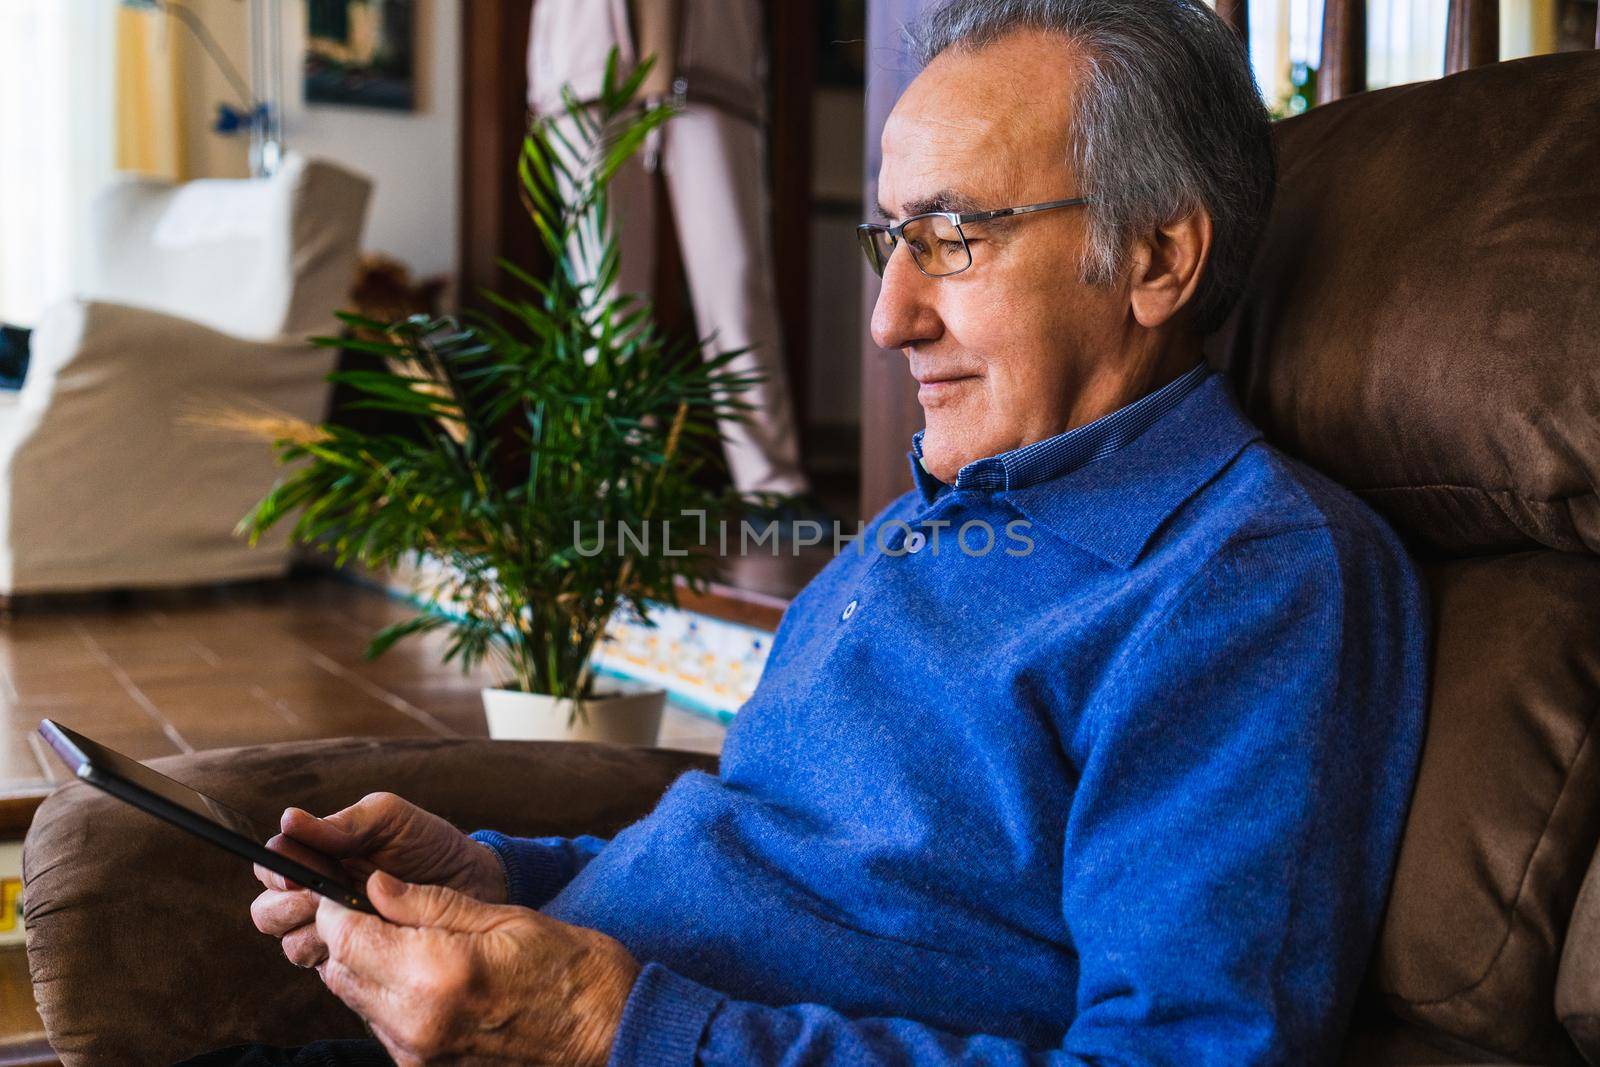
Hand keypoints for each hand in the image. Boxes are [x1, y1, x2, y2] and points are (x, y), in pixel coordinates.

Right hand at [251, 792, 506, 969]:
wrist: (475, 882)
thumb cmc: (430, 843)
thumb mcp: (390, 819)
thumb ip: (344, 823)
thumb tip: (290, 819)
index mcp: (319, 856)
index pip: (271, 866)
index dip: (274, 870)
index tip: (294, 874)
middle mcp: (317, 896)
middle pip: (268, 911)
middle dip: (287, 906)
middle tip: (323, 897)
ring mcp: (335, 931)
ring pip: (292, 944)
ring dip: (315, 931)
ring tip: (355, 916)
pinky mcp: (356, 961)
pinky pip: (328, 969)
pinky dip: (342, 956)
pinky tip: (371, 938)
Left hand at [316, 870, 639, 1066]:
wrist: (610, 1033)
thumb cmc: (571, 969)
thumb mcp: (505, 918)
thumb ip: (431, 904)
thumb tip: (374, 884)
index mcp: (434, 975)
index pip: (346, 937)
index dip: (340, 905)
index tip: (352, 886)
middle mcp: (415, 1023)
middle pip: (341, 971)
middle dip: (350, 935)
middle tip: (381, 908)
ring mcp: (418, 1054)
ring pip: (357, 1001)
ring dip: (369, 966)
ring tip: (411, 939)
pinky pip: (383, 1025)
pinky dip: (390, 995)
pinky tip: (428, 973)